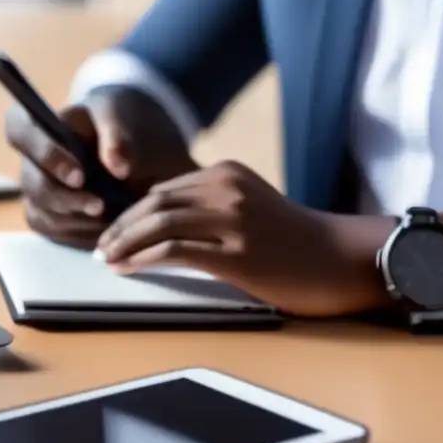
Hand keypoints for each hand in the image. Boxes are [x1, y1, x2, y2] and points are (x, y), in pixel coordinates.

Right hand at [5, 86, 197, 248]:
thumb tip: (119, 168)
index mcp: (37, 124)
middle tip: (100, 206)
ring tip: (112, 216)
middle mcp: (28, 160)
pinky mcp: (43, 214)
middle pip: (33, 184)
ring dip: (78, 220)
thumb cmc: (109, 124)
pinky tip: (106, 226)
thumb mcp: (116, 116)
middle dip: (67, 200)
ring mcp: (33, 189)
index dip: (45, 155)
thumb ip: (117, 136)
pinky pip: (54, 230)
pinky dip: (81, 232)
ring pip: (43, 212)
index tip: (79, 175)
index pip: (19, 131)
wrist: (119, 147)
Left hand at [95, 161, 383, 316]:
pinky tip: (129, 269)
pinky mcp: (236, 254)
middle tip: (101, 247)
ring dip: (124, 242)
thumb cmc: (295, 240)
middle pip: (154, 203)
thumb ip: (212, 204)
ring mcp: (232, 220)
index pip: (163, 190)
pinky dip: (143, 259)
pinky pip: (174, 250)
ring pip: (159, 223)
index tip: (114, 232)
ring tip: (107, 259)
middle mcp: (227, 189)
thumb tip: (162, 222)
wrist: (341, 259)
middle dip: (120, 226)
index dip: (131, 213)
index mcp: (227, 173)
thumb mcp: (251, 205)